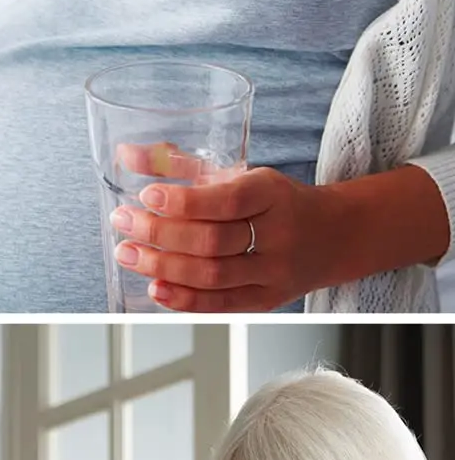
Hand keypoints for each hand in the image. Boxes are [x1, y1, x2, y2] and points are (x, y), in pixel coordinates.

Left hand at [108, 165, 335, 312]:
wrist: (336, 235)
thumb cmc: (276, 201)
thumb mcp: (238, 174)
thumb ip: (181, 164)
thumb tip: (127, 154)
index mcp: (272, 194)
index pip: (228, 201)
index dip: (184, 202)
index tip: (148, 195)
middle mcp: (278, 234)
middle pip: (212, 241)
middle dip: (160, 234)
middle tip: (124, 223)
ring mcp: (274, 272)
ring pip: (213, 275)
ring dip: (162, 267)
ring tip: (128, 254)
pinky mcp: (267, 299)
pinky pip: (221, 305)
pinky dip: (184, 300)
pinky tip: (156, 289)